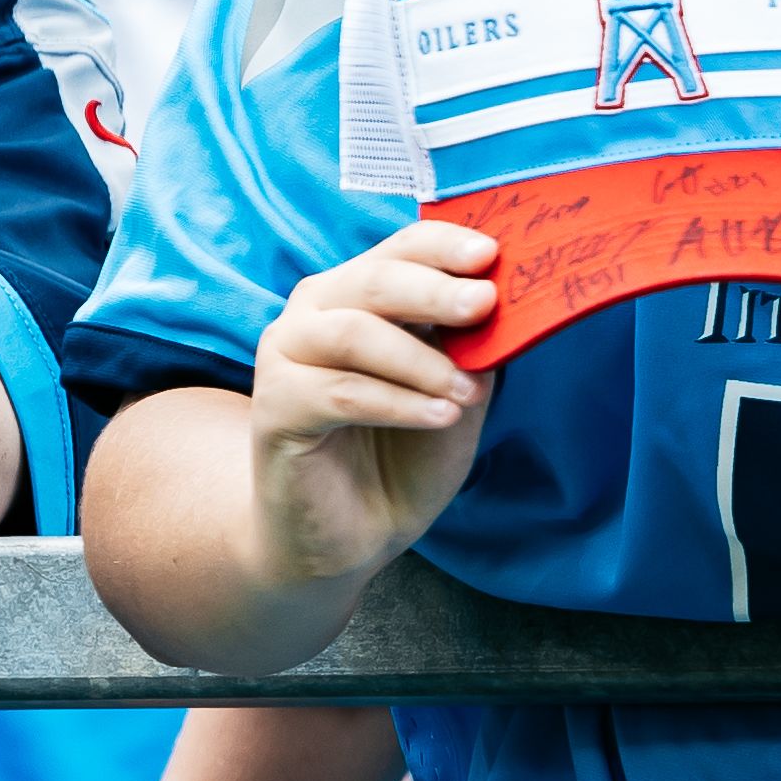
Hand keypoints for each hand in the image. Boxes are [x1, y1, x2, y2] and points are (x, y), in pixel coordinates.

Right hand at [249, 218, 496, 584]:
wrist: (353, 535)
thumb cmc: (403, 454)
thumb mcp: (456, 393)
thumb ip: (472, 347)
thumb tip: (506, 304)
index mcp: (359, 295)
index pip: (400, 249)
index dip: (444, 245)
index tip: (492, 254)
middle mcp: (315, 314)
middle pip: (373, 280)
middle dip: (434, 290)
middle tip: (485, 304)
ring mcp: (286, 357)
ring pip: (352, 333)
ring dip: (420, 361)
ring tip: (466, 394)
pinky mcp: (273, 408)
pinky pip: (337, 392)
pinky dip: (397, 403)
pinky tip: (439, 417)